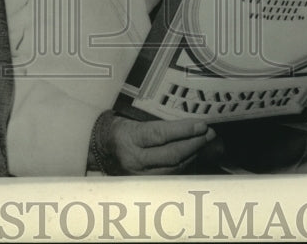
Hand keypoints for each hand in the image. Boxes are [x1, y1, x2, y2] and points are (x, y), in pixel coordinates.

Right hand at [90, 111, 215, 174]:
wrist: (98, 149)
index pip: (161, 134)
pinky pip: (170, 176)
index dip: (184, 130)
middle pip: (172, 154)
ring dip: (193, 155)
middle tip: (209, 133)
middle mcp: (133, 160)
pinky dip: (184, 166)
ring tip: (205, 143)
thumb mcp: (133, 119)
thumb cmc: (119, 128)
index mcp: (129, 138)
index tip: (202, 124)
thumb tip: (189, 123)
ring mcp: (138, 176)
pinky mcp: (143, 185)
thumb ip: (159, 123)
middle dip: (195, 143)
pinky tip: (193, 156)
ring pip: (174, 168)